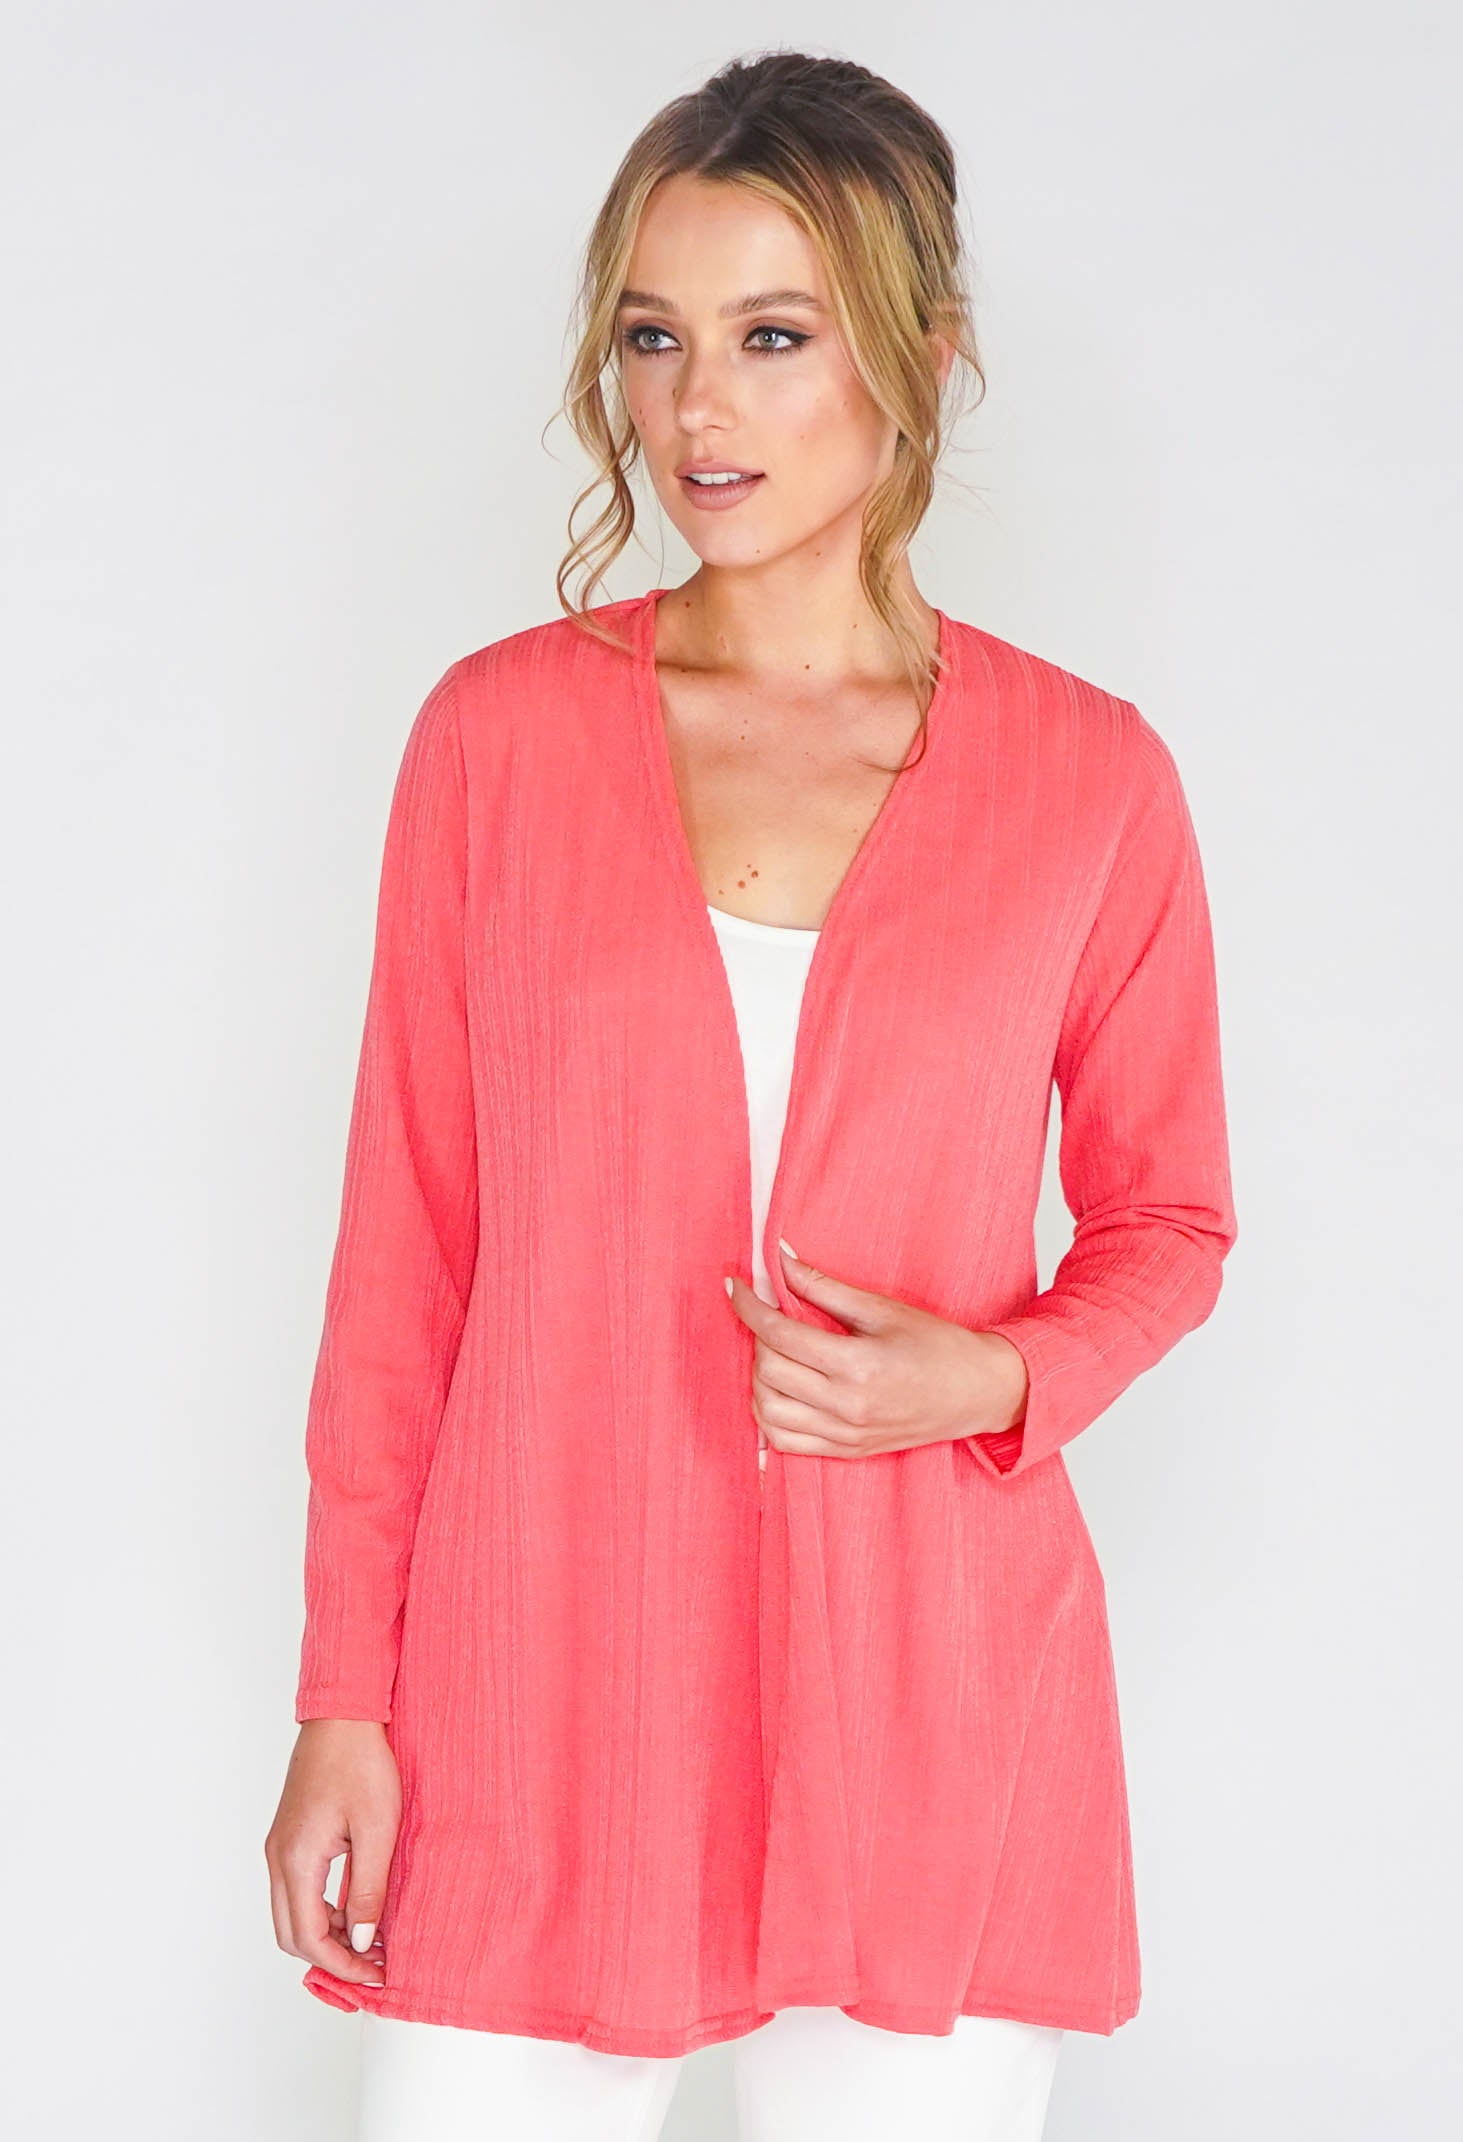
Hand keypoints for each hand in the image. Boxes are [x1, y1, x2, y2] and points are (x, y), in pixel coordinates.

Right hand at [264, 1719, 399, 1988]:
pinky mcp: (289, 1838)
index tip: (377, 1973)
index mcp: (297, 1859)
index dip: (343, 1964)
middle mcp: (278, 1858)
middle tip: (375, 1965)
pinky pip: (296, 1891)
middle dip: (332, 1958)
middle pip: (292, 1936)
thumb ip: (368, 1890)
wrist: (342, 1716)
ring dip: (326, 1935)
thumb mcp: (377, 1830)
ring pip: (291, 1915)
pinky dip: (322, 1911)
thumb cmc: (361, 1763)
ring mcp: (279, 1847)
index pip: (309, 1938)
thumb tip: (363, 1941)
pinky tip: (357, 1907)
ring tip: (373, 1938)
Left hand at [724, 1240, 1029, 1459]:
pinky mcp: (847, 1450)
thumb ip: (826, 1288)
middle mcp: (847, 1406)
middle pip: (768, 1372)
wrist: (978, 1392)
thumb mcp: (884, 1309)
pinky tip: (778, 1389)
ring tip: (775, 1352)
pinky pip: (785, 1443)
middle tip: (769, 1316)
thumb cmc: (938, 1345)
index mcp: (858, 1366)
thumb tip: (781, 1261)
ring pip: (768, 1412)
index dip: (749, 1307)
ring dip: (758, 1378)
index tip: (736, 1286)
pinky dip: (769, 1416)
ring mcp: (846, 1435)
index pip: (780, 1336)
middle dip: (756, 1338)